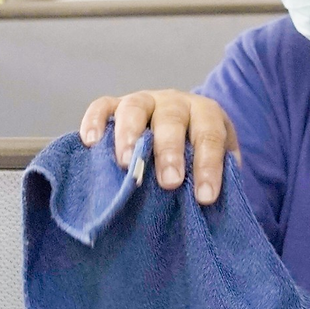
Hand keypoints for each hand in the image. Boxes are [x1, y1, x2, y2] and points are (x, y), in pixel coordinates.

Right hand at [79, 90, 239, 205]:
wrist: (179, 127)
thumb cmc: (198, 154)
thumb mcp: (217, 161)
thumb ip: (218, 177)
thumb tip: (209, 207)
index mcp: (205, 114)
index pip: (209, 136)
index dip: (208, 165)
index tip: (205, 197)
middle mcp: (174, 102)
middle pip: (171, 119)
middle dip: (169, 151)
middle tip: (169, 182)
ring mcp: (144, 101)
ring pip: (135, 108)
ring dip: (130, 135)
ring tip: (126, 164)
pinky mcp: (116, 104)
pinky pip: (103, 106)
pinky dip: (95, 120)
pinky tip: (91, 141)